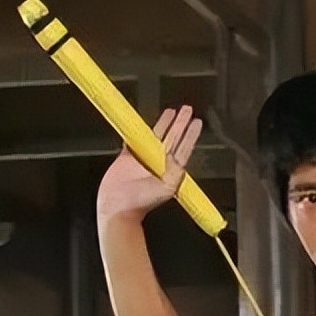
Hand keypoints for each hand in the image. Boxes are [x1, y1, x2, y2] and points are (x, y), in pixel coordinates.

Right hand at [96, 106, 202, 228]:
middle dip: (180, 123)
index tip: (197, 121)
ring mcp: (144, 157)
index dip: (190, 134)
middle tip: (187, 108)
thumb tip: (181, 162)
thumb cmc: (142, 201)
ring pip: (155, 135)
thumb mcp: (166, 187)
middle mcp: (159, 161)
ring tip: (171, 111)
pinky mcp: (128, 156)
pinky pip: (134, 138)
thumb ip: (175, 173)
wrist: (118, 207)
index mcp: (171, 169)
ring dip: (164, 123)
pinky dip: (138, 129)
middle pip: (172, 137)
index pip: (184, 147)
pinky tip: (141, 121)